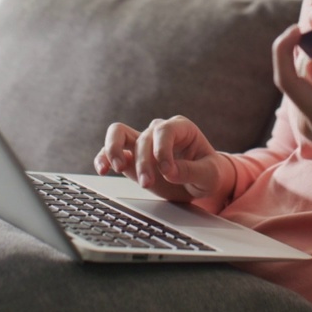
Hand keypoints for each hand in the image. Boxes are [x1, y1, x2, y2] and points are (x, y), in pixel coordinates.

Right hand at [94, 116, 234, 202]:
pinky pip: (110, 150)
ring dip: (115, 150)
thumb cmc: (208, 173)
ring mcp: (142, 142)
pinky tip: (102, 170)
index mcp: (181, 128)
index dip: (162, 149)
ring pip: (118, 132)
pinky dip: (103, 157)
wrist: (200, 183)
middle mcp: (159, 130)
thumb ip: (191, 171)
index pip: (165, 130)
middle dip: (144, 162)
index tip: (167, 171)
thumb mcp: (209, 174)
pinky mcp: (131, 157)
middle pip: (143, 137)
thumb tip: (169, 172)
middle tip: (147, 183)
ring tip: (118, 167)